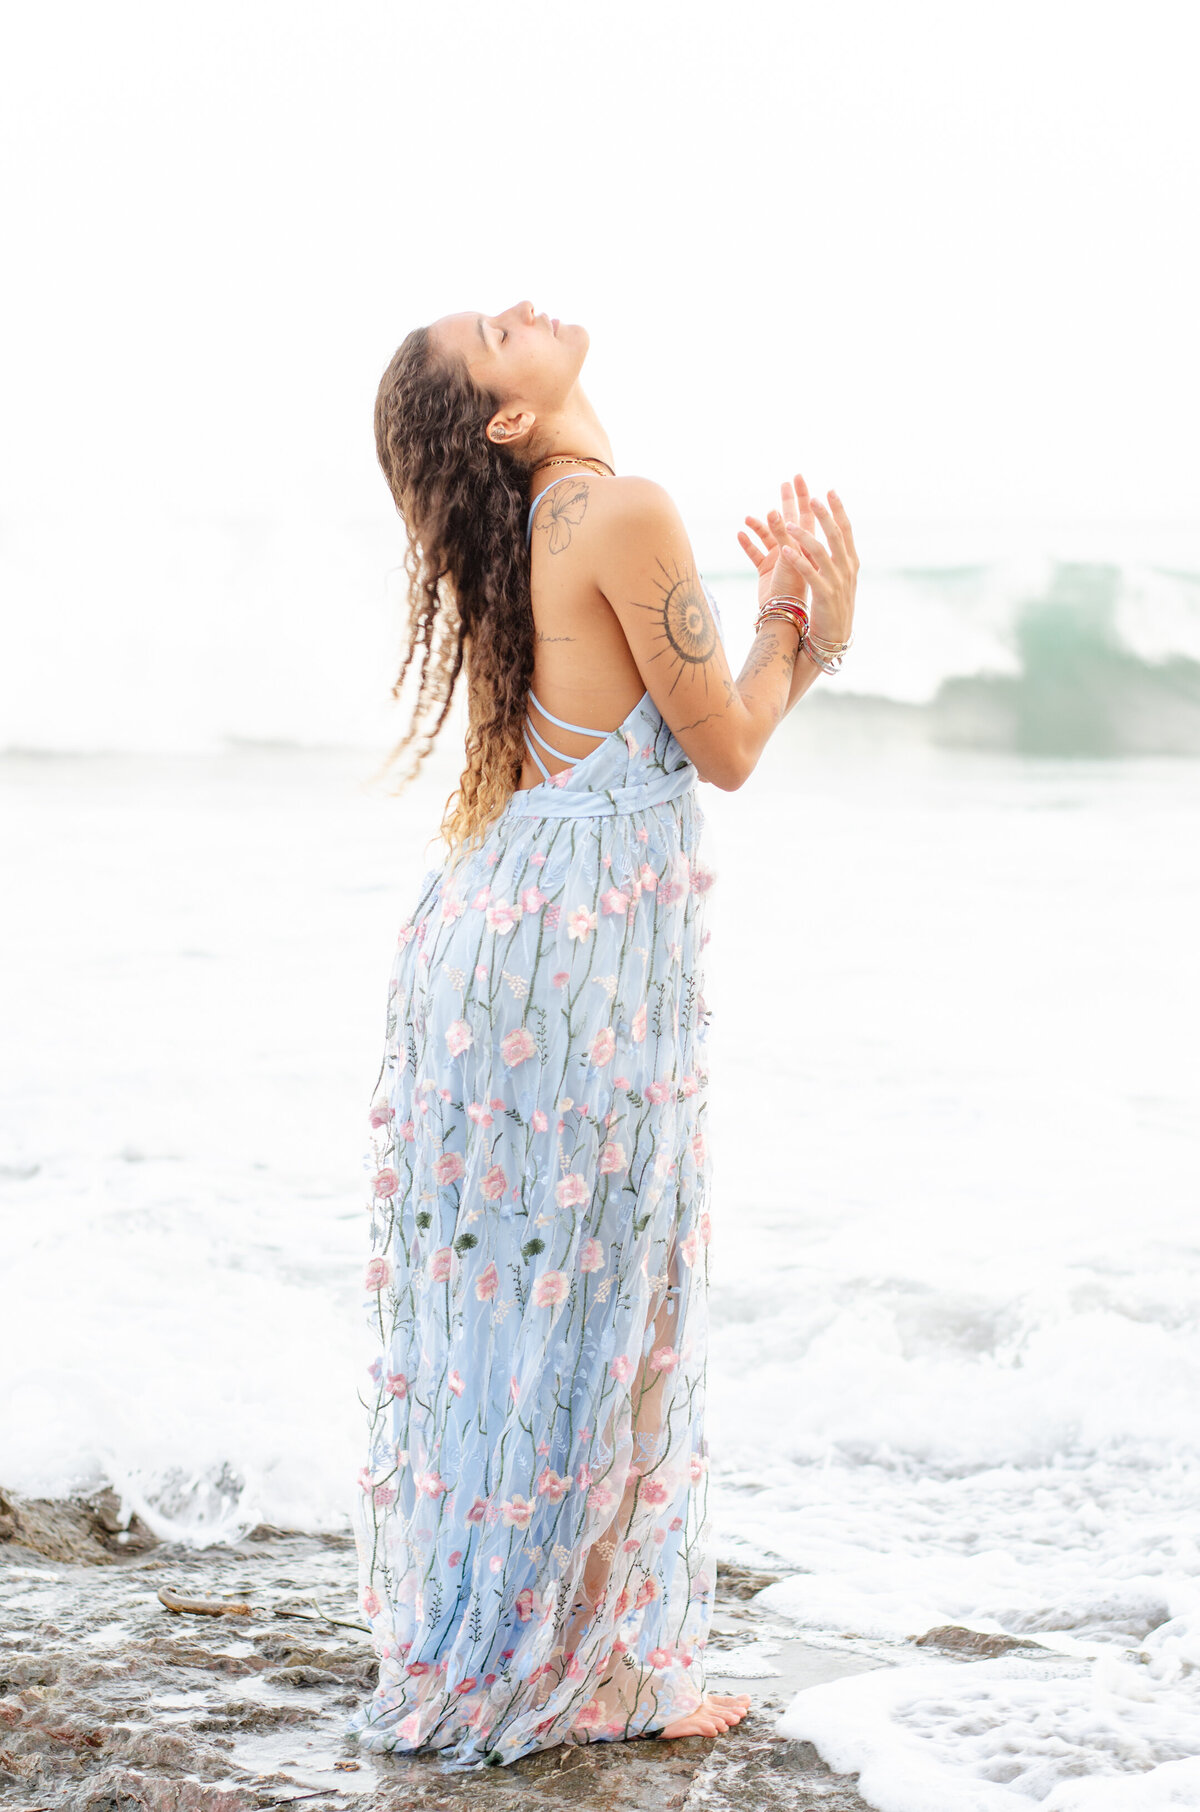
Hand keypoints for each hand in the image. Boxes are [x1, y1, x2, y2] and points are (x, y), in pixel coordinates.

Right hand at [738, 474, 816, 611]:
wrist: (783, 615)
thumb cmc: (793, 588)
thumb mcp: (789, 557)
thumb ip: (782, 534)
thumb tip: (773, 511)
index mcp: (804, 545)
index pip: (806, 514)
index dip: (803, 496)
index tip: (799, 478)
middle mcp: (793, 549)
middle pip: (789, 519)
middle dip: (787, 501)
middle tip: (785, 482)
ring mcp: (779, 559)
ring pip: (768, 536)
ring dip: (759, 525)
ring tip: (748, 517)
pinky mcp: (766, 570)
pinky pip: (755, 553)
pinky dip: (748, 544)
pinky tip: (740, 534)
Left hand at [761, 480, 857, 648]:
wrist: (835, 638)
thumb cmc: (833, 607)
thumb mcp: (840, 580)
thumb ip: (837, 560)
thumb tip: (833, 540)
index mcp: (851, 563)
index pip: (846, 531)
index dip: (838, 510)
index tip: (830, 491)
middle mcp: (847, 569)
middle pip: (835, 535)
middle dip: (823, 515)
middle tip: (812, 496)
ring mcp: (837, 582)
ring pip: (821, 552)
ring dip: (804, 535)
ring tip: (789, 523)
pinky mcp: (824, 595)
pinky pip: (810, 573)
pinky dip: (797, 560)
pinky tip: (784, 550)